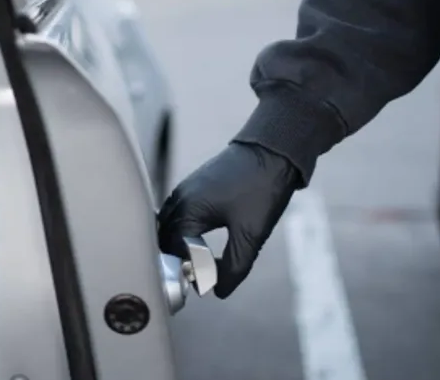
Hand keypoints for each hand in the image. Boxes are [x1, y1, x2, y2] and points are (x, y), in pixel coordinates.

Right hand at [157, 142, 300, 298]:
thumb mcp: (251, 235)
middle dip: (179, 260)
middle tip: (200, 276)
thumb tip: (217, 291)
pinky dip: (182, 231)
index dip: (191, 271)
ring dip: (178, 246)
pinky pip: (177, 214)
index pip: (176, 252)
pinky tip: (197, 240)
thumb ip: (234, 267)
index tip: (210, 282)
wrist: (273, 150)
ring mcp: (186, 190)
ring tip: (198, 262)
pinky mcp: (195, 186)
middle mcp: (180, 198)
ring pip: (169, 226)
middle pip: (166, 240)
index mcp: (188, 210)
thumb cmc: (262, 188)